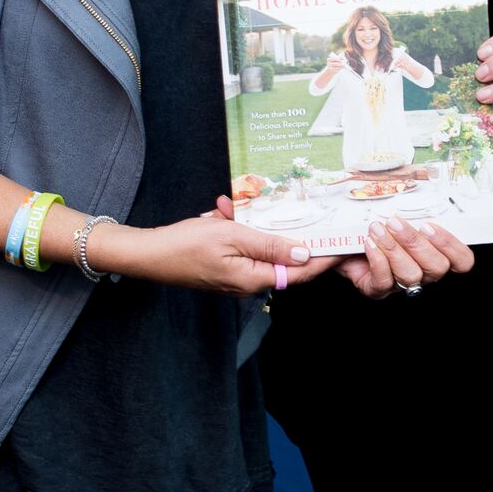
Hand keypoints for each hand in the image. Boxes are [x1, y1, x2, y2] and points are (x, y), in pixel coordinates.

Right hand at [92, 211, 337, 293]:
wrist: (148, 255)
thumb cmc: (186, 245)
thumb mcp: (232, 237)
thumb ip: (270, 245)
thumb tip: (303, 254)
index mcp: (255, 278)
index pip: (301, 271)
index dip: (324, 258)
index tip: (344, 245)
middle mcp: (249, 282)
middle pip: (282, 260)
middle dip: (284, 232)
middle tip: (299, 211)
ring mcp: (235, 277)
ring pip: (260, 249)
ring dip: (252, 226)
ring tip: (227, 208)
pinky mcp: (224, 268)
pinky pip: (241, 247)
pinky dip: (236, 229)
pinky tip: (218, 213)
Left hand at [338, 214, 474, 299]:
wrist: (346, 240)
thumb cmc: (379, 225)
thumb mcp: (401, 213)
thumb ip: (416, 209)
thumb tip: (420, 190)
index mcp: (437, 253)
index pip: (462, 260)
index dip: (451, 246)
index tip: (429, 226)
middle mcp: (424, 273)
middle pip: (437, 268)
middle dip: (416, 243)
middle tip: (395, 222)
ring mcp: (402, 284)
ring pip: (411, 275)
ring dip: (393, 249)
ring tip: (377, 229)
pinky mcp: (379, 290)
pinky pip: (384, 282)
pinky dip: (377, 260)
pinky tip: (369, 243)